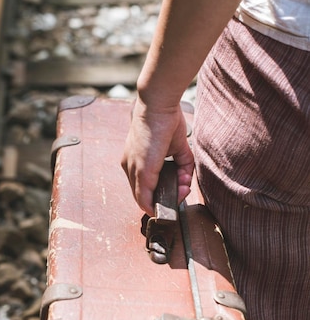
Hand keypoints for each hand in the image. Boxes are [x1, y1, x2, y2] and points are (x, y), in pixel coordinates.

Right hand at [121, 96, 193, 215]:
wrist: (160, 108)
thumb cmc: (145, 137)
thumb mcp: (142, 170)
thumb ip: (143, 192)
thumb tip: (148, 210)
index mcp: (133, 169)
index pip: (143, 195)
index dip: (156, 204)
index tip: (167, 208)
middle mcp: (147, 164)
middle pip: (162, 187)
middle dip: (172, 193)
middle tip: (180, 193)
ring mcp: (163, 156)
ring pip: (175, 179)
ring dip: (181, 184)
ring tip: (184, 183)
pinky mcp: (178, 148)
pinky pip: (185, 167)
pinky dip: (187, 173)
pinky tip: (186, 174)